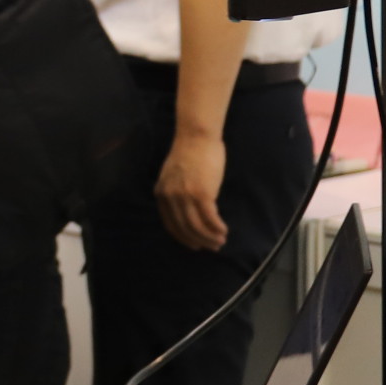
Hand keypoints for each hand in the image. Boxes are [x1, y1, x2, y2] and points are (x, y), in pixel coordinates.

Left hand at [155, 130, 228, 251]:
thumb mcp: (174, 176)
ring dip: (210, 237)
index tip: (195, 245)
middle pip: (184, 228)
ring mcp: (185, 197)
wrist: (197, 137)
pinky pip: (210, 218)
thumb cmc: (190, 154)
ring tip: (220, 241)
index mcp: (161, 193)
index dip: (183, 237)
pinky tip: (224, 230)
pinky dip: (217, 228)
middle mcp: (170, 198)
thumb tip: (188, 210)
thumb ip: (176, 192)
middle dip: (199, 241)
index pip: (170, 224)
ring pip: (197, 226)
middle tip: (213, 247)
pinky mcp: (202, 194)